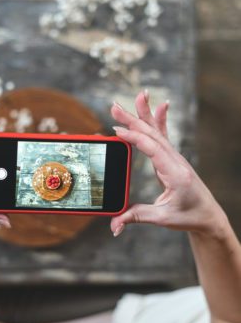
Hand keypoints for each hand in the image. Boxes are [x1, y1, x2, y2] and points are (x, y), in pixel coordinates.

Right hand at [111, 91, 227, 236]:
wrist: (208, 216)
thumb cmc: (189, 216)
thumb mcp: (162, 218)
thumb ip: (136, 217)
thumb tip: (114, 226)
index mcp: (175, 173)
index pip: (152, 149)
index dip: (134, 138)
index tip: (117, 130)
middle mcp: (176, 161)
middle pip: (152, 134)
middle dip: (134, 118)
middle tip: (115, 106)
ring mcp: (175, 158)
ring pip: (157, 131)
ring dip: (144, 114)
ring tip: (137, 97)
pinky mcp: (171, 159)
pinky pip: (163, 136)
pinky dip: (160, 120)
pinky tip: (160, 106)